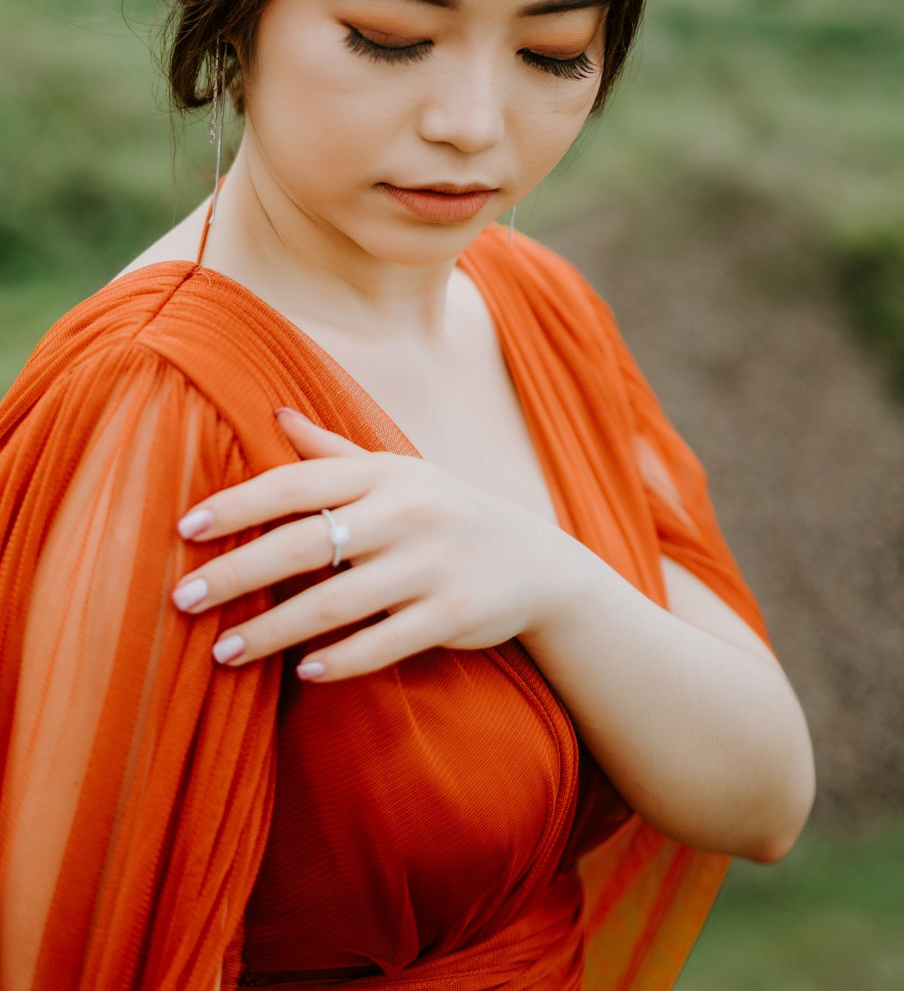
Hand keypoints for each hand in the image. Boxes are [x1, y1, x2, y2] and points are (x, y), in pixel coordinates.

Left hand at [171, 409, 577, 681]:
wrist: (537, 562)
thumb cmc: (446, 513)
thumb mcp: (397, 473)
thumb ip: (332, 452)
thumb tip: (273, 414)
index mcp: (385, 474)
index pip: (297, 484)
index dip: (239, 504)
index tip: (186, 528)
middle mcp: (406, 513)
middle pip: (304, 544)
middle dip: (237, 572)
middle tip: (182, 598)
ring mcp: (431, 565)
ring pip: (334, 603)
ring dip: (271, 630)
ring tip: (221, 651)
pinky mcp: (452, 613)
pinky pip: (383, 643)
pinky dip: (340, 660)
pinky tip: (302, 673)